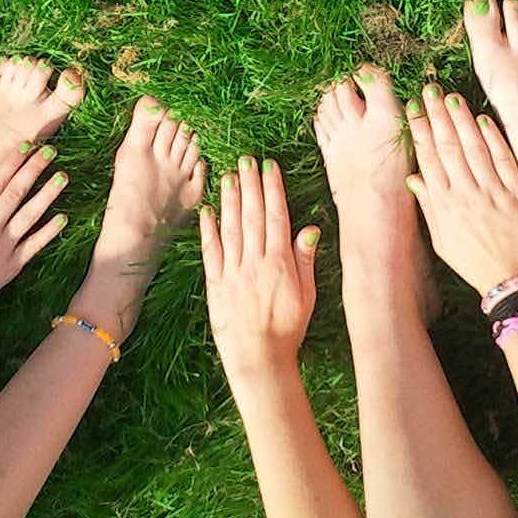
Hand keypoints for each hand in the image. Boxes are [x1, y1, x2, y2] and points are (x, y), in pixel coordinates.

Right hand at [0, 144, 68, 308]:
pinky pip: (35, 244)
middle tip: (51, 151)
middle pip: (16, 192)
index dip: (12, 162)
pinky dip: (50, 231)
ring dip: (48, 194)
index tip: (26, 146)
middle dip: (34, 169)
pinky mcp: (13, 265)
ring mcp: (3, 246)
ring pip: (30, 214)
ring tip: (63, 177)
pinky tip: (63, 217)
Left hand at [201, 156, 319, 376]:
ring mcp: (233, 271)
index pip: (276, 217)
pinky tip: (208, 210)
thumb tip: (310, 227)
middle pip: (252, 216)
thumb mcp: (307, 295)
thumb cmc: (288, 329)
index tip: (269, 167)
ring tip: (228, 175)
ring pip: (231, 228)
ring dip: (230, 199)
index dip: (272, 190)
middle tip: (246, 159)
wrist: (259, 358)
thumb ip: (305, 260)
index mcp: (280, 263)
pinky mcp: (215, 284)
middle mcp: (255, 262)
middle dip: (250, 185)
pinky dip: (208, 229)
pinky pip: (211, 251)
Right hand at [404, 85, 517, 296]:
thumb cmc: (475, 263)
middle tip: (430, 90)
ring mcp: (492, 193)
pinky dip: (493, 138)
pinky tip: (484, 120)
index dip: (419, 131)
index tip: (414, 108)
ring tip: (452, 97)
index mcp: (444, 206)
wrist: (516, 282)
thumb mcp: (442, 242)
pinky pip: (504, 160)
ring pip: (473, 149)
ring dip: (461, 120)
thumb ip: (428, 207)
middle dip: (436, 116)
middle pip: (448, 147)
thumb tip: (413, 178)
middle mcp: (465, 195)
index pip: (428, 159)